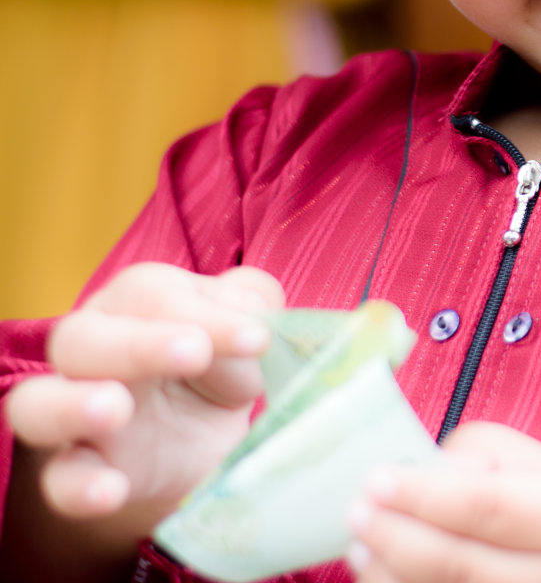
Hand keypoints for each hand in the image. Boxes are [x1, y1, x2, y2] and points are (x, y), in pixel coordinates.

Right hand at [3, 264, 282, 558]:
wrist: (195, 443)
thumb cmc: (217, 368)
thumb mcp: (245, 334)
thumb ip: (253, 308)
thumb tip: (256, 316)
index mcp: (137, 305)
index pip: (153, 295)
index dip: (206, 312)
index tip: (257, 339)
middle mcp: (91, 350)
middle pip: (82, 338)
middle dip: (139, 344)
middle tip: (195, 352)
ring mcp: (73, 413)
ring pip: (37, 403)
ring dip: (73, 405)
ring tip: (115, 410)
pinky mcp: (75, 470)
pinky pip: (57, 479)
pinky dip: (78, 486)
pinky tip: (110, 491)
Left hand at [346, 423, 540, 582]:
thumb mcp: (535, 462)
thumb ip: (480, 454)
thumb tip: (418, 477)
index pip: (490, 506)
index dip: (426, 496)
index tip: (377, 480)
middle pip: (461, 561)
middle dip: (397, 535)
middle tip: (355, 512)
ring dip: (388, 570)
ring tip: (358, 542)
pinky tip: (377, 570)